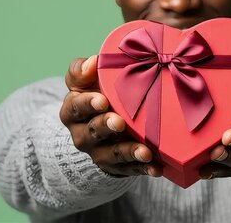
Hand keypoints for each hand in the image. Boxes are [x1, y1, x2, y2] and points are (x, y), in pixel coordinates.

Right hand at [59, 55, 162, 176]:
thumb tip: (94, 61)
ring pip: (112, 155)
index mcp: (72, 111)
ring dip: (129, 152)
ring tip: (145, 152)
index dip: (88, 104)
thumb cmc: (95, 94)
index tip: (102, 100)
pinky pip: (130, 169)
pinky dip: (144, 168)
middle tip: (119, 122)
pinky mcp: (117, 166)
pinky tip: (157, 168)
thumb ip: (83, 69)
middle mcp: (82, 135)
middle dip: (105, 127)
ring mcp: (99, 152)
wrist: (98, 125)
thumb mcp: (84, 81)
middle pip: (92, 132)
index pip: (76, 107)